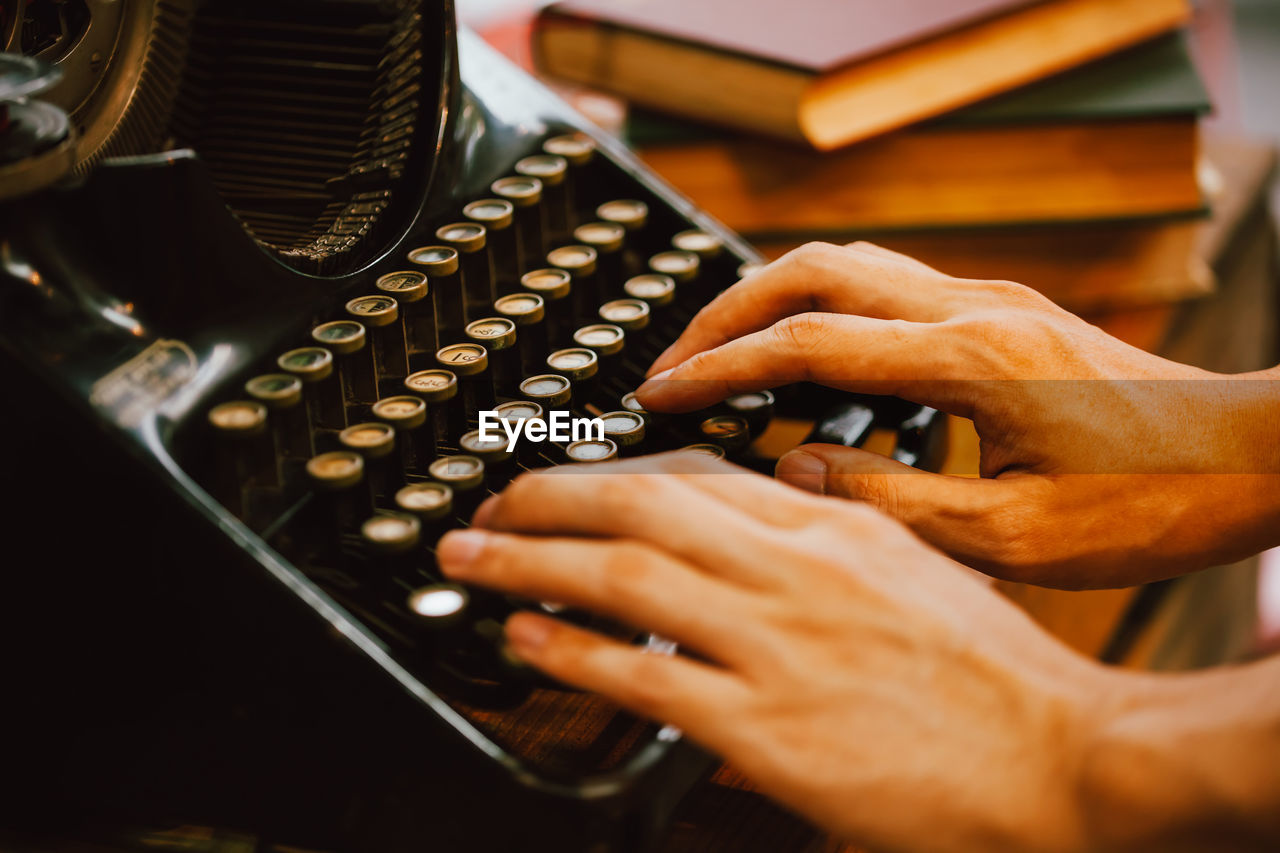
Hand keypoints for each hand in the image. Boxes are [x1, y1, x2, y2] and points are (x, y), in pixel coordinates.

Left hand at [437, 454, 1104, 851]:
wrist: (1068, 759)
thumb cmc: (1001, 677)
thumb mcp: (921, 570)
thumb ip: (841, 531)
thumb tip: (778, 496)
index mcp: (837, 529)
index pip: (699, 476)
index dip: (613, 474)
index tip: (567, 483)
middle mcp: (800, 572)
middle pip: (642, 506)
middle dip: (548, 498)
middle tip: (488, 504)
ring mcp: (779, 647)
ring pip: (625, 578)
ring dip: (531, 560)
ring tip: (470, 554)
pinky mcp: (769, 728)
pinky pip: (646, 676)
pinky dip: (574, 649)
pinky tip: (525, 634)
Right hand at [634, 242, 1279, 586]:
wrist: (1253, 458)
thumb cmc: (1153, 503)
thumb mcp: (1015, 540)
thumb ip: (890, 505)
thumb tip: (792, 472)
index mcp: (972, 360)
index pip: (808, 342)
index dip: (719, 368)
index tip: (660, 394)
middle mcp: (974, 310)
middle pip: (811, 271)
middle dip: (725, 312)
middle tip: (670, 364)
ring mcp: (988, 302)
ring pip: (844, 267)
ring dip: (769, 303)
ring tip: (717, 359)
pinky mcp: (999, 315)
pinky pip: (881, 290)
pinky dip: (820, 315)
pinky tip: (802, 366)